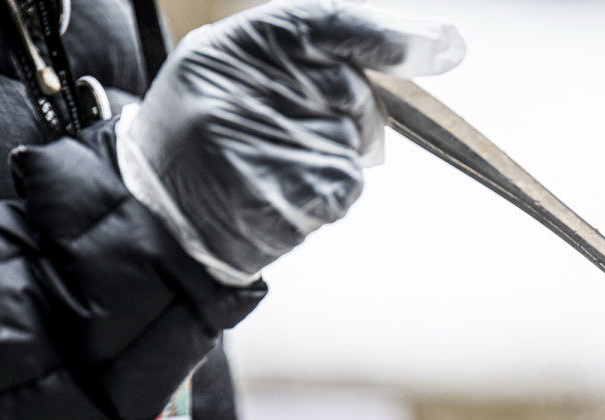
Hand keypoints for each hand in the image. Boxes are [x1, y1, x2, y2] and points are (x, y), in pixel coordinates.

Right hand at [116, 0, 463, 283]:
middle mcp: (252, 91)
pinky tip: (277, 193)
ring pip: (349, 144)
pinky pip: (344, 184)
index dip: (389, 37)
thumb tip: (421, 49)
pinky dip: (324, 192)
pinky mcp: (297, 200)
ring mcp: (275, 148)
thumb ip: (305, 49)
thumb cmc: (201, 132)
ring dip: (326, 157)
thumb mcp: (229, 65)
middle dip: (343, 112)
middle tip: (282, 129)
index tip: (448, 47)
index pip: (327, 22)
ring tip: (265, 166)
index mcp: (234, 46)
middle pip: (351, 92)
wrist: (157, 212)